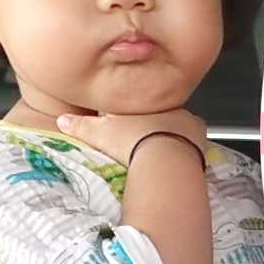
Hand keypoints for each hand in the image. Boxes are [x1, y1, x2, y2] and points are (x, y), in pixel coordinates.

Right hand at [89, 104, 209, 160]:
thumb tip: (62, 121)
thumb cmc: (130, 143)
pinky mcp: (202, 145)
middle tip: (141, 141)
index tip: (125, 128)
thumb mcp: (99, 133)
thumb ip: (81, 125)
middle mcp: (172, 109)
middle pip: (161, 116)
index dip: (130, 117)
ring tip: (158, 154)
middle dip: (152, 126)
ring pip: (179, 130)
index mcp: (148, 101)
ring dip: (171, 139)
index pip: (139, 105)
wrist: (163, 161)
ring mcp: (190, 126)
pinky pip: (193, 146)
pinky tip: (176, 163)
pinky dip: (185, 153)